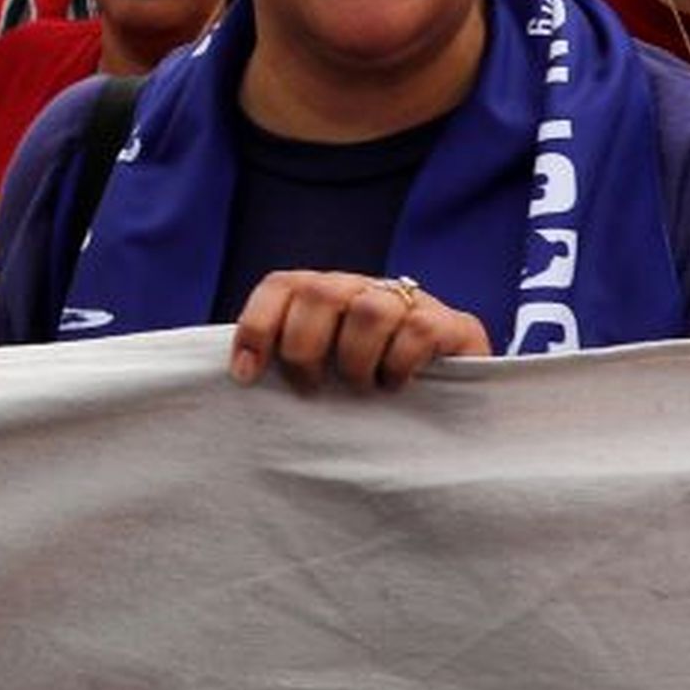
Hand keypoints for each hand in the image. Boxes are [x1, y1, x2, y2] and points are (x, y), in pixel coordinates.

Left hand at [228, 269, 491, 393]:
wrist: (453, 404)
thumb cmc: (368, 389)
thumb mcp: (322, 374)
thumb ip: (285, 363)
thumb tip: (236, 378)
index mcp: (324, 294)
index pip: (281, 285)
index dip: (256, 326)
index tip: (245, 375)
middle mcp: (362, 288)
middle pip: (319, 292)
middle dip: (304, 347)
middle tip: (309, 389)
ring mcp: (410, 302)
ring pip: (370, 310)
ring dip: (354, 359)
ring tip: (359, 388)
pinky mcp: (451, 324)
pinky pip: (417, 330)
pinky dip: (398, 364)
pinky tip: (395, 386)